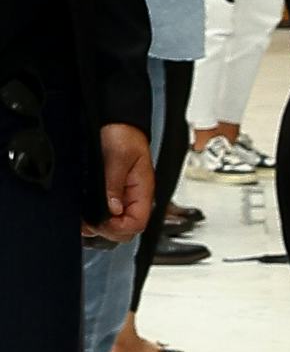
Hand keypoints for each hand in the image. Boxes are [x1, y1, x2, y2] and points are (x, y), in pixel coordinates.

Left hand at [88, 123, 152, 243]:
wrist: (117, 120)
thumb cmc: (123, 133)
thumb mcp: (117, 157)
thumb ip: (114, 184)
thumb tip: (112, 209)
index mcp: (143, 190)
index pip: (137, 224)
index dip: (117, 228)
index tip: (99, 222)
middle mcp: (136, 197)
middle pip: (128, 230)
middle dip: (107, 230)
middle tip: (89, 223)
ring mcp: (125, 197)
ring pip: (117, 225)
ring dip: (101, 226)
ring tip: (85, 220)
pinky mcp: (114, 193)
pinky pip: (109, 214)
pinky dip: (97, 218)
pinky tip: (87, 213)